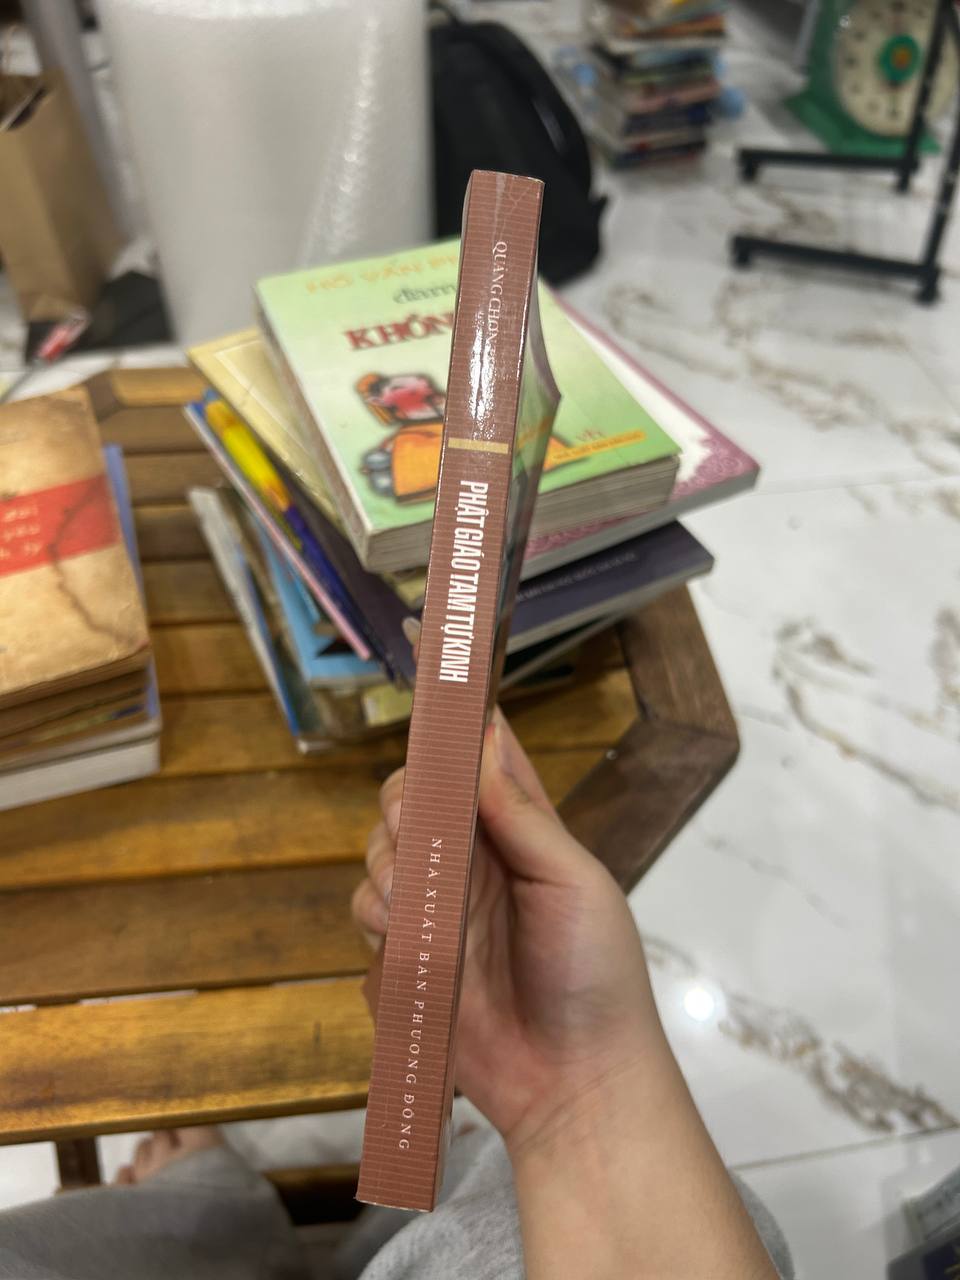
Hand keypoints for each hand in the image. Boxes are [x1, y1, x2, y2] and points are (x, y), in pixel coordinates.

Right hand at [353, 706, 665, 1153]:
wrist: (572, 1083)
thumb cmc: (594, 975)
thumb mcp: (574, 882)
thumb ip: (524, 814)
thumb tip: (483, 739)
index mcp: (519, 831)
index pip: (476, 762)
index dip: (454, 733)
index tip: (433, 711)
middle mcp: (471, 860)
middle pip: (410, 800)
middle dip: (404, 806)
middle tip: (418, 830)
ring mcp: (436, 908)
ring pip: (379, 853)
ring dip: (389, 868)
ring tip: (421, 905)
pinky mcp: (406, 956)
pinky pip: (367, 915)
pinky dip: (380, 923)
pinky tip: (412, 945)